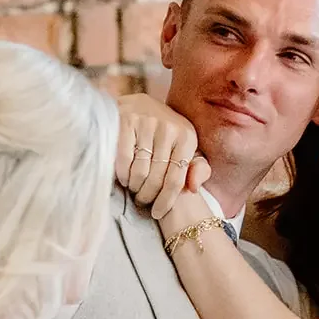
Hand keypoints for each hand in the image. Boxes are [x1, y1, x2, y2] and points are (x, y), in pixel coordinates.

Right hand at [115, 93, 198, 219]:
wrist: (138, 105)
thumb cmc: (164, 134)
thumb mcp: (185, 148)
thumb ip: (196, 169)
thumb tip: (194, 187)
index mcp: (187, 136)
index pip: (176, 180)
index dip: (166, 201)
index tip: (157, 214)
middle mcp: (169, 127)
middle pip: (156, 179)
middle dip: (147, 196)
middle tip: (142, 201)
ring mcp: (146, 122)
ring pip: (139, 172)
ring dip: (134, 186)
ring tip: (133, 187)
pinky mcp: (125, 120)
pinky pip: (123, 160)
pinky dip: (122, 174)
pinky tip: (124, 177)